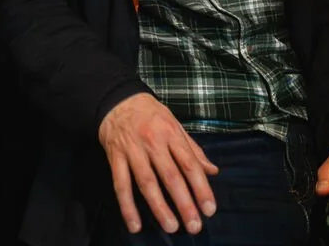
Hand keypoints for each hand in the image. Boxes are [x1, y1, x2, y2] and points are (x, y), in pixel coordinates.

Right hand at [97, 93, 218, 235]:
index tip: (209, 209)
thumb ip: (193, 149)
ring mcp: (133, 150)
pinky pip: (120, 184)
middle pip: (170, 176)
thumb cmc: (151, 114)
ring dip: (158, 207)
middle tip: (194, 226)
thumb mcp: (175, 124)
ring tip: (170, 227)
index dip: (201, 188)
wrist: (117, 100)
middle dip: (184, 203)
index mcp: (171, 134)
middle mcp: (153, 142)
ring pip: (146, 182)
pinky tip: (134, 224)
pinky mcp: (115, 157)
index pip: (190, 164)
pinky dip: (127, 206)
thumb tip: (213, 170)